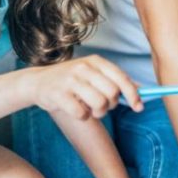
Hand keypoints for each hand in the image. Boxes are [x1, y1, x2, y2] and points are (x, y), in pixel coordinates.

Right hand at [28, 55, 142, 119]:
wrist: (37, 82)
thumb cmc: (70, 81)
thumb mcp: (92, 74)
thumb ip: (114, 81)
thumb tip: (140, 91)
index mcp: (95, 61)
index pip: (121, 78)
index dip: (133, 95)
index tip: (138, 108)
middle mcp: (83, 67)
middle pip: (112, 93)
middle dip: (111, 106)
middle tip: (102, 107)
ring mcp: (70, 80)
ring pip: (99, 105)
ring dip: (97, 113)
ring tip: (88, 109)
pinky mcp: (59, 94)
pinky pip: (82, 113)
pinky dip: (82, 116)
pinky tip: (75, 110)